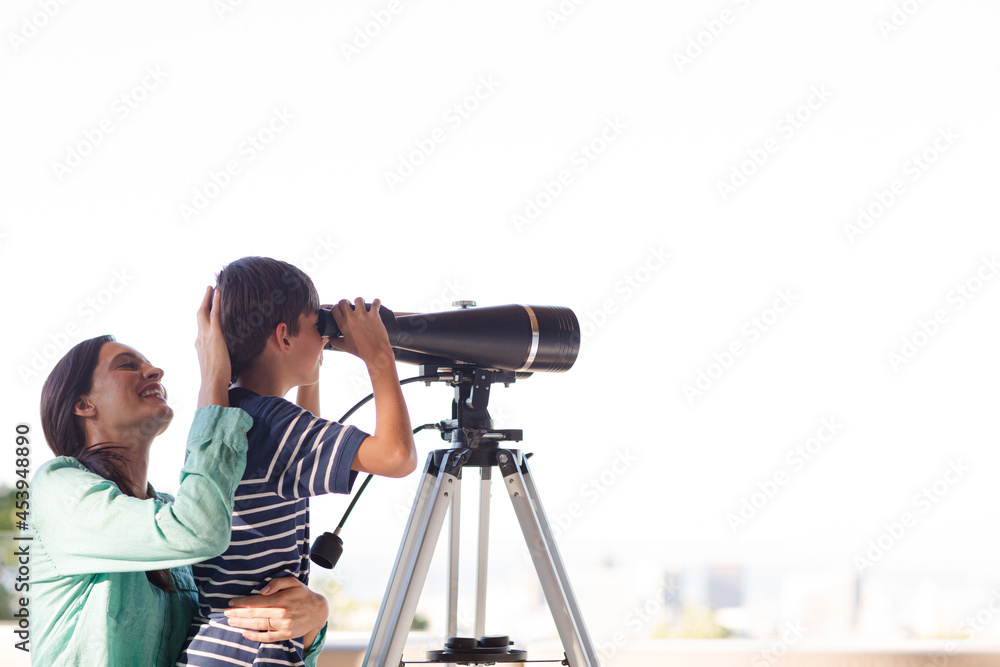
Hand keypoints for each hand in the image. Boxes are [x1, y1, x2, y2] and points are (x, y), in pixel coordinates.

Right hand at [195, 286, 230, 407]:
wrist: (212, 383)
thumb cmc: (216, 378)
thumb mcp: (215, 365)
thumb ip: (218, 358)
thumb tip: (227, 358)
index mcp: (200, 345)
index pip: (201, 325)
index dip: (203, 315)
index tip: (207, 307)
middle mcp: (200, 338)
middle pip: (199, 314)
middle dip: (203, 301)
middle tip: (208, 290)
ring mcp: (205, 336)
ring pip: (204, 311)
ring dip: (208, 298)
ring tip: (212, 288)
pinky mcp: (214, 335)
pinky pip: (214, 314)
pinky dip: (215, 302)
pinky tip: (218, 293)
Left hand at [224, 577, 328, 643]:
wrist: (318, 611)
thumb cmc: (303, 594)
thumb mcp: (293, 582)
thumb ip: (277, 582)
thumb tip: (262, 590)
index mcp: (281, 600)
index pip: (256, 601)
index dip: (241, 602)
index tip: (231, 602)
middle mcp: (281, 614)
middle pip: (254, 614)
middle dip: (238, 614)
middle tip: (225, 613)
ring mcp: (283, 626)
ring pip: (258, 625)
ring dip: (242, 624)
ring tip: (231, 621)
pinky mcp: (285, 635)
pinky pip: (267, 637)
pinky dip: (254, 636)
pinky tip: (244, 633)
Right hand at [325, 298, 392, 368]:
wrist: (376, 352)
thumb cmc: (360, 351)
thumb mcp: (344, 346)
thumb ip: (334, 341)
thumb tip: (329, 338)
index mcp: (343, 324)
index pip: (334, 308)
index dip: (336, 308)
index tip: (340, 309)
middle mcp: (351, 317)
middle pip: (344, 301)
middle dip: (346, 302)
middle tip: (349, 305)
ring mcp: (363, 315)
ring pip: (358, 299)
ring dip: (359, 301)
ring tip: (362, 305)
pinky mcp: (374, 315)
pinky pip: (375, 303)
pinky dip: (376, 302)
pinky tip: (376, 302)